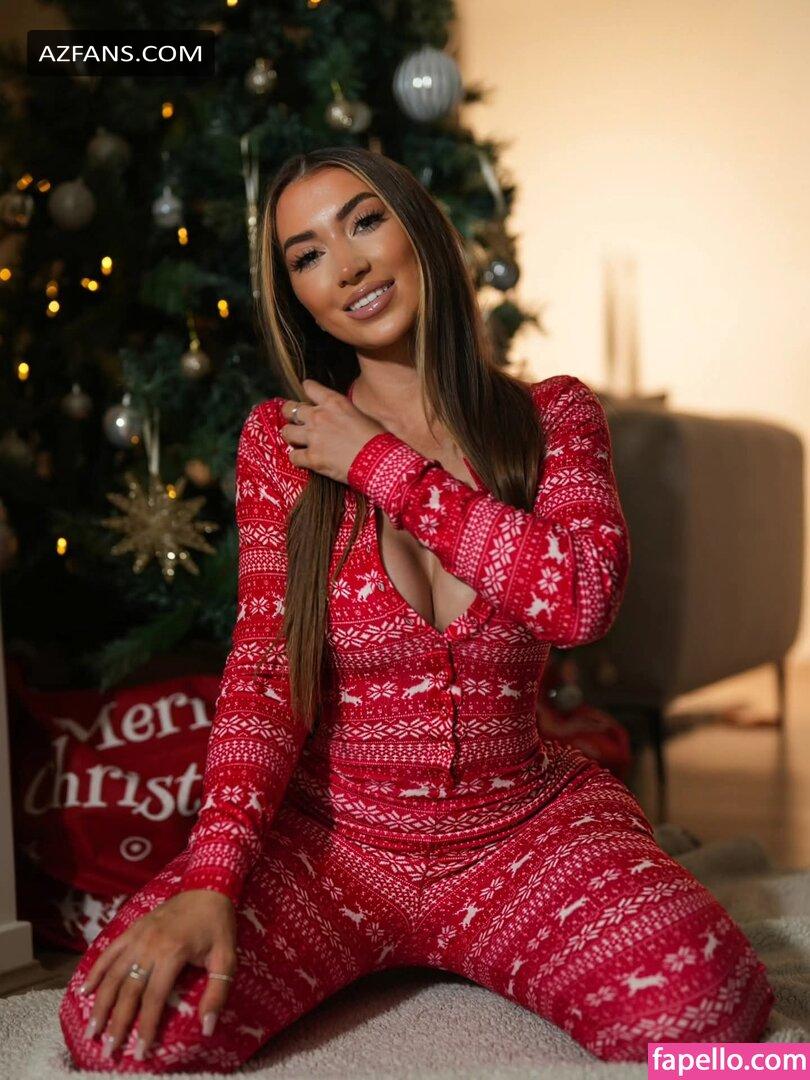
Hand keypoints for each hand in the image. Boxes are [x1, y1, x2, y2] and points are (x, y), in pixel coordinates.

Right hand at [78, 889, 236, 1062]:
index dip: (146, 1027)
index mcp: (173, 953)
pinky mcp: (132, 928)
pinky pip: (108, 952)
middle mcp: (150, 945)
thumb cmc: (218, 925)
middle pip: (128, 990)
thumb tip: (207, 1028)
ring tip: (92, 1030)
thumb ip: (218, 992)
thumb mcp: (226, 958)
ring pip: (113, 974)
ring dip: (100, 1004)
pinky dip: (95, 971)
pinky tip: (85, 992)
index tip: (140, 1052)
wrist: (208, 885)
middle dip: (117, 1023)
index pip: (154, 999)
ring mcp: (138, 935)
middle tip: (108, 1051)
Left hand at [279, 378, 386, 485]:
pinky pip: (293, 456)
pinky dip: (297, 458)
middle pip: (290, 409)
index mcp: (334, 402)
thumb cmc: (377, 439)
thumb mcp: (360, 415)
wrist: (379, 461)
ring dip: (291, 436)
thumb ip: (342, 412)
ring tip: (296, 441)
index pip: (309, 387)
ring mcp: (313, 437)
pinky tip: (303, 459)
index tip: (307, 396)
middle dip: (290, 414)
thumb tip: (338, 416)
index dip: (307, 391)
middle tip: (294, 420)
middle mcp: (320, 416)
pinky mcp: (312, 458)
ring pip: (286, 432)